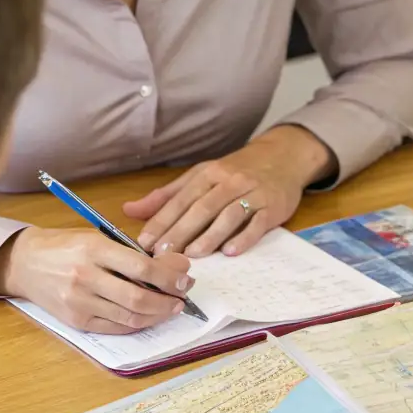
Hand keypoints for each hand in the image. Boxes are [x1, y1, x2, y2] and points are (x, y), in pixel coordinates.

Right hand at [0, 226, 192, 334]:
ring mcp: (80, 302)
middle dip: (167, 300)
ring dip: (156, 315)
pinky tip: (147, 316)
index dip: (168, 276)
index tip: (185, 279)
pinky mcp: (76, 321)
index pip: (140, 266)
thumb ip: (131, 252)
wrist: (25, 263)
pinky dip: (136, 324)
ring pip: (129, 317)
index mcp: (93, 249)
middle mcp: (85, 277)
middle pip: (137, 297)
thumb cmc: (65, 245)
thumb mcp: (97, 237)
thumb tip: (172, 266)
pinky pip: (115, 327)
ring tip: (170, 307)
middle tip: (182, 297)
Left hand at [124, 126, 334, 258]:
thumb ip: (167, 196)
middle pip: (202, 208)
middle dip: (181, 231)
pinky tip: (231, 251)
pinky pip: (257, 222)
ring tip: (192, 255)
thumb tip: (129, 210)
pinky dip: (244, 237)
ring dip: (210, 235)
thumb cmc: (236, 171)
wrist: (283, 157)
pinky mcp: (273, 206)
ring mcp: (252, 193)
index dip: (162, 220)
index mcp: (207, 174)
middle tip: (163, 253)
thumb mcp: (200, 176)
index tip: (145, 241)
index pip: (181, 199)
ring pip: (228, 215)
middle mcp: (228, 181)